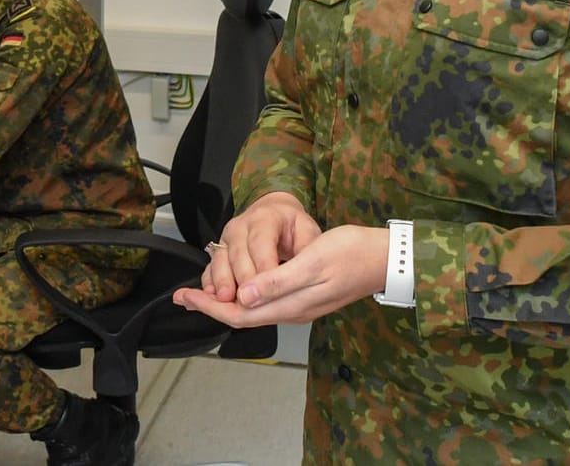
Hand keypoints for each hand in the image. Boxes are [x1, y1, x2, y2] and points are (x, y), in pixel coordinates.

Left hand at [173, 223, 385, 326]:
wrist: (385, 258)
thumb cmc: (351, 254)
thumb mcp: (313, 263)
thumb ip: (278, 282)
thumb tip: (245, 296)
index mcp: (292, 304)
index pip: (241, 313)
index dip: (210, 307)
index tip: (186, 296)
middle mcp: (293, 310)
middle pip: (243, 315)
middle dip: (211, 307)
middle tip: (184, 296)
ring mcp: (300, 304)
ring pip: (253, 310)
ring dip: (225, 302)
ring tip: (201, 292)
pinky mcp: (305, 295)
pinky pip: (265, 302)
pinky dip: (243, 295)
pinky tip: (237, 286)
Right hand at [198, 191, 321, 302]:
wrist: (274, 216)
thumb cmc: (291, 226)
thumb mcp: (306, 230)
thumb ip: (307, 249)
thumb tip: (309, 268)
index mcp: (264, 218)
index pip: (261, 242)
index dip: (263, 265)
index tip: (268, 287)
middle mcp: (240, 227)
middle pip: (238, 254)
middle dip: (242, 279)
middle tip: (248, 300)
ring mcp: (226, 240)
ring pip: (220, 261)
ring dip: (222, 282)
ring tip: (226, 300)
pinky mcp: (218, 253)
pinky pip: (209, 269)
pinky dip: (209, 284)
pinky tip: (210, 298)